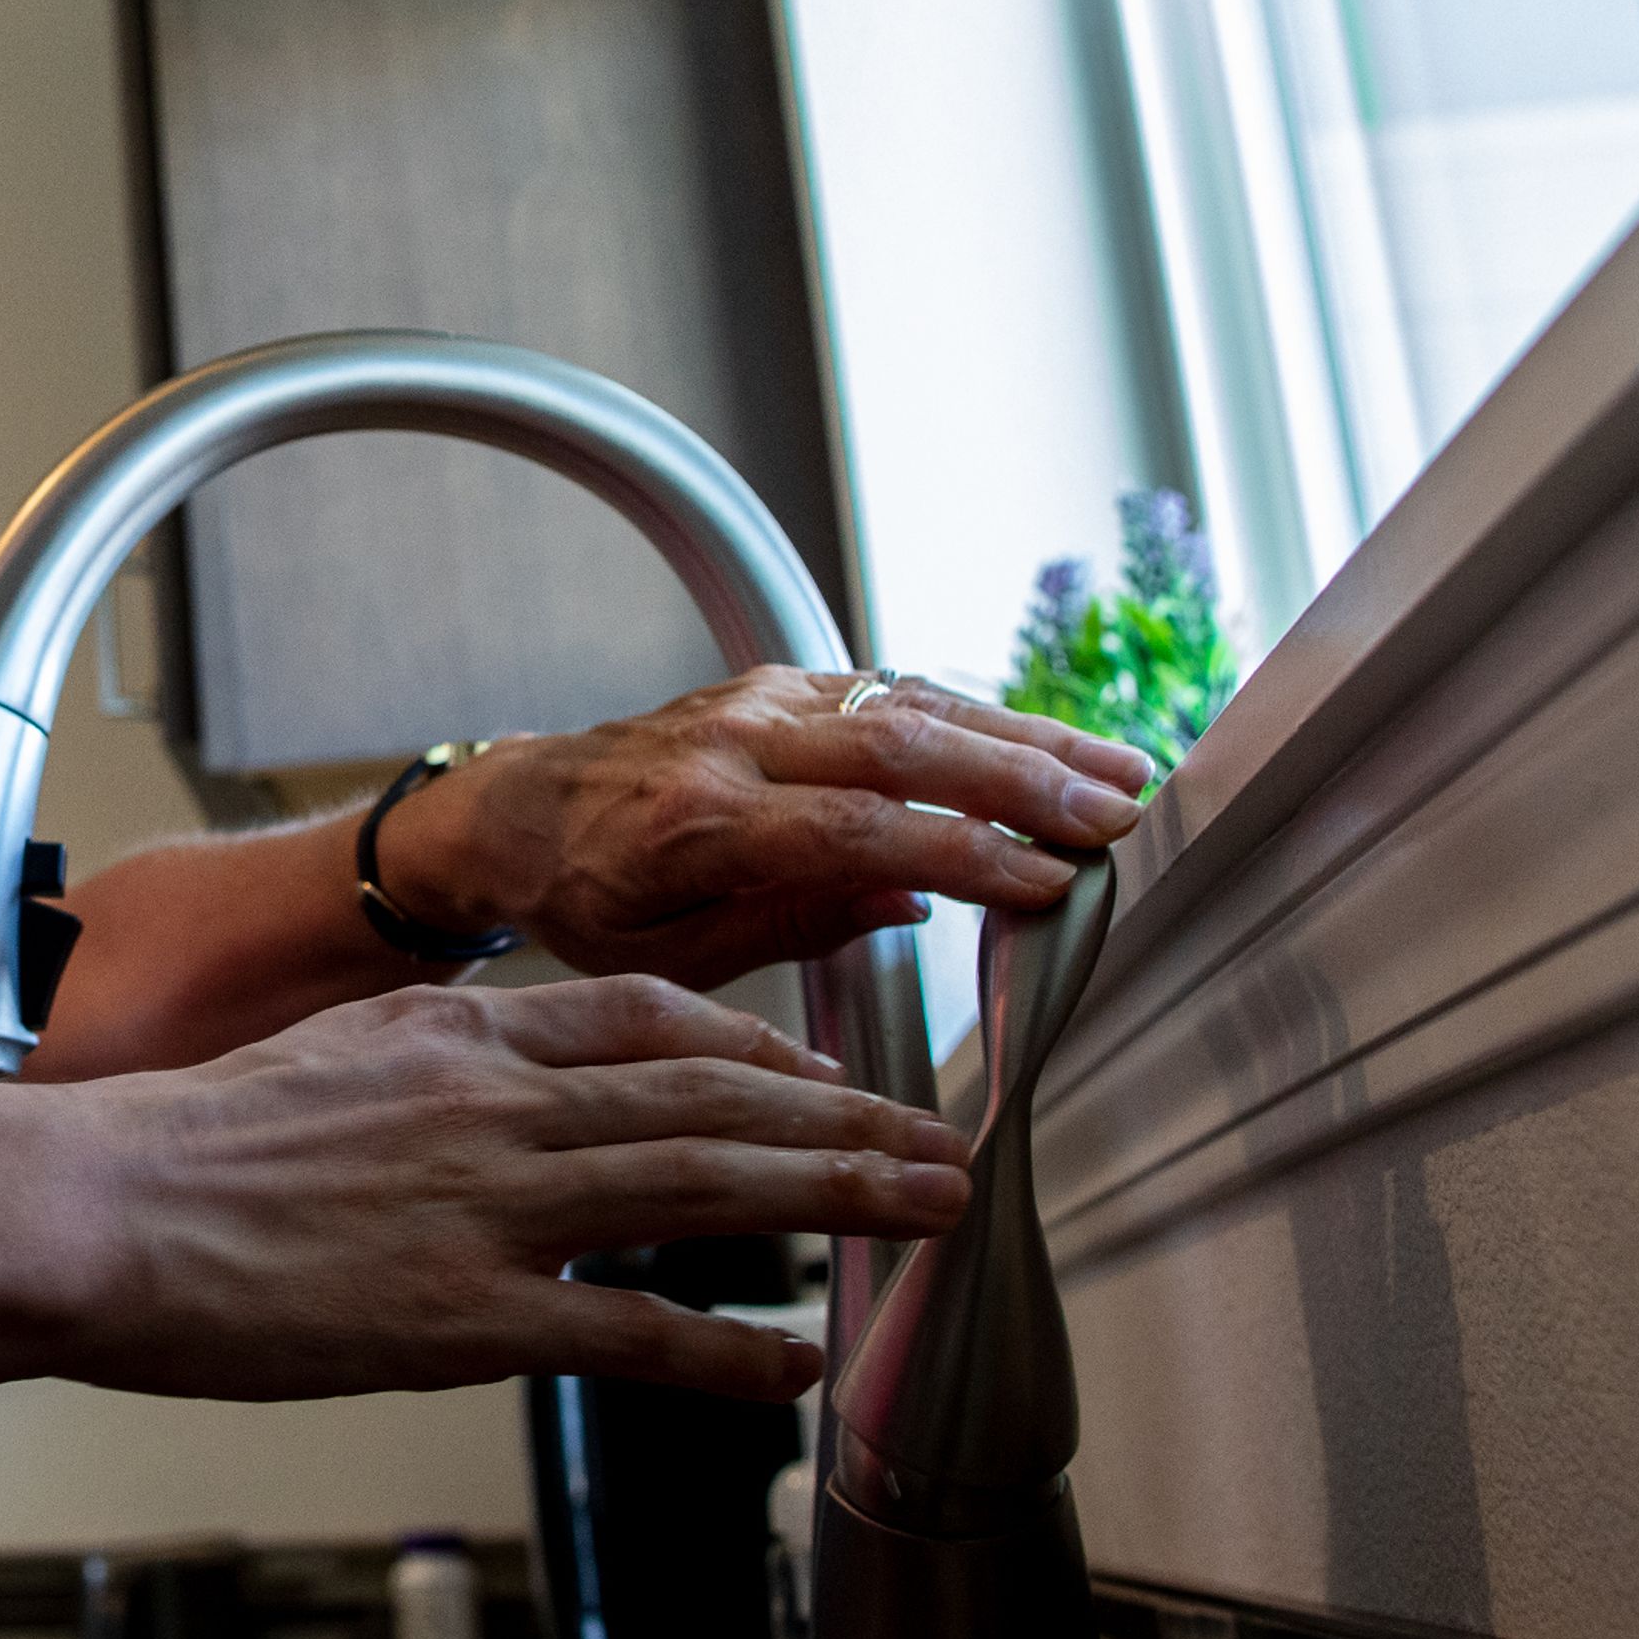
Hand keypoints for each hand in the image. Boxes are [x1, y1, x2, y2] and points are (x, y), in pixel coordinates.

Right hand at [58, 973, 974, 1401]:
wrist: (84, 1208)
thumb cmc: (167, 1148)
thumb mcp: (313, 1059)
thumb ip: (414, 1064)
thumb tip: (470, 1069)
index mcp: (452, 1039)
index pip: (645, 1015)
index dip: (757, 1041)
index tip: (824, 1071)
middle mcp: (492, 1106)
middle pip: (712, 1096)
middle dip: (848, 1121)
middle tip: (944, 1144)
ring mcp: (487, 1210)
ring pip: (705, 1185)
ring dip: (838, 1200)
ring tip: (931, 1217)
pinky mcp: (463, 1317)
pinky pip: (632, 1330)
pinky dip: (729, 1347)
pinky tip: (793, 1364)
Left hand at [394, 667, 1151, 984]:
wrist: (517, 812)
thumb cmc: (586, 899)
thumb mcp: (664, 954)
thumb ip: (787, 928)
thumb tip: (911, 902)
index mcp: (697, 823)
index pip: (854, 829)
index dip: (961, 854)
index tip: (1049, 885)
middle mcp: (734, 743)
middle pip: (901, 745)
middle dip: (1024, 780)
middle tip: (1118, 818)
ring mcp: (759, 699)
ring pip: (911, 702)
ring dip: (1025, 737)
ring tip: (1121, 773)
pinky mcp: (779, 683)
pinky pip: (892, 691)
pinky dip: (979, 716)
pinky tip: (1050, 746)